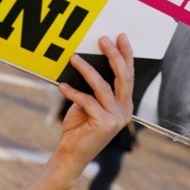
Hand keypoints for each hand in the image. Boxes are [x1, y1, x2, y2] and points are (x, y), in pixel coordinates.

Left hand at [26, 34, 133, 189]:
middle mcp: (125, 110)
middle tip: (102, 39)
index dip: (126, 54)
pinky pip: (87, 101)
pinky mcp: (104, 124)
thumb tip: (85, 60)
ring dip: (86, 69)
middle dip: (113, 55)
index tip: (120, 37)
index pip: (128, 75)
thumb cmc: (79, 126)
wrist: (72, 153)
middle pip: (123, 77)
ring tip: (74, 57)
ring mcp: (116, 118)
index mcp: (124, 104)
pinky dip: (73, 91)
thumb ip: (93, 87)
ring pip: (102, 86)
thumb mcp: (88, 102)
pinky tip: (62, 86)